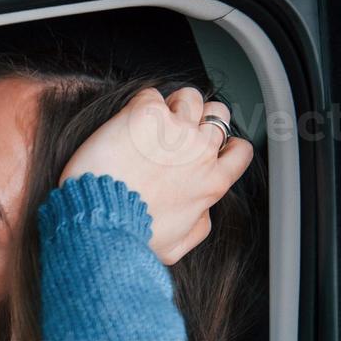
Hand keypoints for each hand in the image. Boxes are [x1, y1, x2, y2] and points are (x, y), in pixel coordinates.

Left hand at [58, 86, 252, 265]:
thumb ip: (199, 226)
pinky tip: (130, 120)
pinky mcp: (145, 114)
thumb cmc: (132, 237)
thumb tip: (204, 211)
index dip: (227, 145)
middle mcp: (199, 151)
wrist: (100, 219)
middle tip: (178, 130)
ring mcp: (174, 129)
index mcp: (211, 182)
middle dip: (202, 118)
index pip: (240, 150)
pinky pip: (151, 95)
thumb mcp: (177, 245)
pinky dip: (141, 104)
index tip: (211, 147)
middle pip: (218, 115)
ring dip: (175, 104)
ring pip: (190, 97)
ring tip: (155, 118)